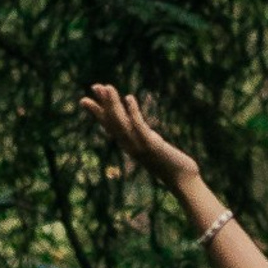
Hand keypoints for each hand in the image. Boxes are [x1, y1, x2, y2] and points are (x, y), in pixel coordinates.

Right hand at [79, 83, 199, 187]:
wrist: (182, 180)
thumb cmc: (170, 164)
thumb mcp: (153, 148)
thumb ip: (146, 139)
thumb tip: (142, 130)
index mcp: (129, 145)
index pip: (109, 126)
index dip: (97, 113)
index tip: (85, 100)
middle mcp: (130, 146)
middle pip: (112, 122)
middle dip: (103, 104)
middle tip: (94, 86)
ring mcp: (139, 146)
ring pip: (122, 123)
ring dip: (114, 105)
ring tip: (108, 87)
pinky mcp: (152, 146)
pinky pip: (139, 127)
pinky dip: (133, 112)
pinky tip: (129, 97)